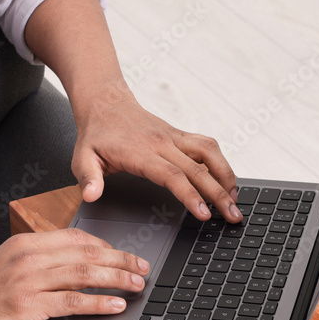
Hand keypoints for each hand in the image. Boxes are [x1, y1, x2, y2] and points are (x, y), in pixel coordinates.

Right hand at [0, 229, 148, 319]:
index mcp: (25, 243)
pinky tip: (115, 305)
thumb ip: (39, 261)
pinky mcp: (26, 307)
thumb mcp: (8, 267)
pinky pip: (71, 302)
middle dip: (121, 260)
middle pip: (86, 253)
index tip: (126, 254)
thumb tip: (77, 265)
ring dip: (116, 279)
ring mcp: (26, 281)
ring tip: (137, 285)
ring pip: (84, 274)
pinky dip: (98, 302)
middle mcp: (27, 257)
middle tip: (142, 268)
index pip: (76, 238)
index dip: (107, 245)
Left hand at [71, 87, 242, 223]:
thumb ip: (88, 177)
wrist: (105, 103)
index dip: (191, 195)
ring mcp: (174, 137)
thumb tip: (91, 195)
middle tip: (234, 216)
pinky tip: (227, 180)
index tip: (205, 214)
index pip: (173, 176)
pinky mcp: (180, 135)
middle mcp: (163, 143)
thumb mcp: (81, 157)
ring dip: (227, 176)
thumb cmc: (95, 134)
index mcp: (142, 152)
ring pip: (210, 153)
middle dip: (220, 194)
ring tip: (236, 199)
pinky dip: (221, 163)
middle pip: (199, 169)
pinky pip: (207, 146)